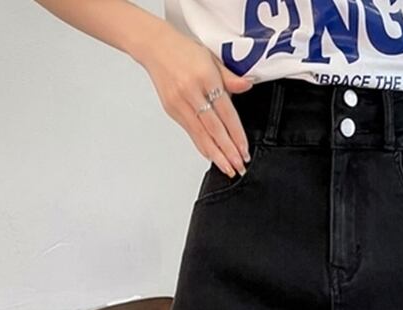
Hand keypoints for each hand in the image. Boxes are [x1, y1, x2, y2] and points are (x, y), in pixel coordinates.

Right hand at [137, 22, 253, 177]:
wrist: (154, 47)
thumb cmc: (184, 51)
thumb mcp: (211, 58)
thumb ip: (230, 76)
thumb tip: (247, 85)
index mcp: (205, 77)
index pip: (226, 112)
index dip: (236, 134)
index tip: (244, 150)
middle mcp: (192, 92)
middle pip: (214, 128)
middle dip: (228, 151)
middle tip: (238, 166)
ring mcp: (180, 103)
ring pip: (201, 135)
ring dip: (216, 155)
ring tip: (227, 168)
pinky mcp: (172, 110)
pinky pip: (191, 132)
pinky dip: (202, 146)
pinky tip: (211, 156)